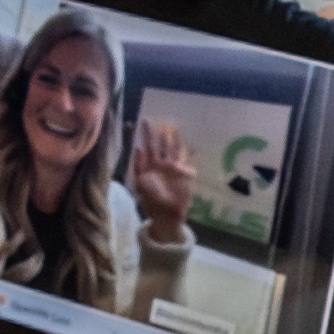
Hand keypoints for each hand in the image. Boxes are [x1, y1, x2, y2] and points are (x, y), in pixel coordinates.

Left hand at [128, 111, 199, 237]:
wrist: (165, 215)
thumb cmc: (150, 201)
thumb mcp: (139, 183)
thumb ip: (138, 165)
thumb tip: (137, 148)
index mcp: (149, 165)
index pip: (147, 145)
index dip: (145, 134)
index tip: (144, 121)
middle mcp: (162, 164)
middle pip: (161, 144)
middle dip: (161, 132)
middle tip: (161, 118)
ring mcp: (174, 168)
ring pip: (175, 149)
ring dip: (175, 139)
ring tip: (175, 126)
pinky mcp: (186, 174)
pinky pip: (190, 161)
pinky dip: (193, 154)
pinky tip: (195, 145)